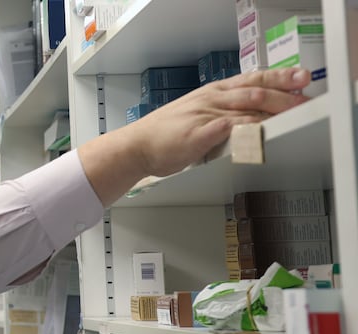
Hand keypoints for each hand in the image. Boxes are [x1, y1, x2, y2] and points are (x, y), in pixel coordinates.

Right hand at [127, 67, 311, 177]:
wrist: (137, 146)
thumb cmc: (164, 134)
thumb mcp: (198, 116)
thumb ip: (222, 114)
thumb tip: (247, 119)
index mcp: (213, 93)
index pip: (252, 80)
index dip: (279, 78)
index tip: (300, 78)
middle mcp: (212, 100)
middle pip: (256, 92)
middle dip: (285, 94)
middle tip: (306, 98)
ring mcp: (205, 116)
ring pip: (247, 107)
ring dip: (275, 110)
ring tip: (295, 113)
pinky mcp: (199, 134)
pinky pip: (230, 128)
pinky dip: (249, 129)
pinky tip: (264, 131)